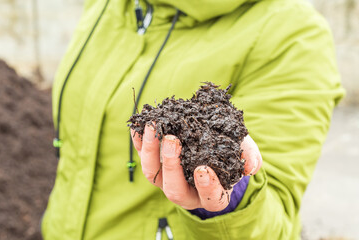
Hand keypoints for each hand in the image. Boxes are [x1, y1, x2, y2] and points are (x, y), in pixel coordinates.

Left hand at [131, 125, 261, 211]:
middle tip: (172, 140)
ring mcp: (168, 178)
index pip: (210, 198)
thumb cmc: (228, 152)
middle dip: (171, 166)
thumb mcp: (242, 151)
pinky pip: (143, 156)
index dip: (207, 187)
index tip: (203, 169)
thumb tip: (251, 167)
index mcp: (212, 194)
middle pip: (174, 189)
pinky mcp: (156, 164)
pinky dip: (139, 142)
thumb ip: (249, 156)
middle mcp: (187, 191)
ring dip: (150, 151)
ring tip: (153, 127)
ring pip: (153, 174)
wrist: (210, 144)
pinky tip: (139, 125)